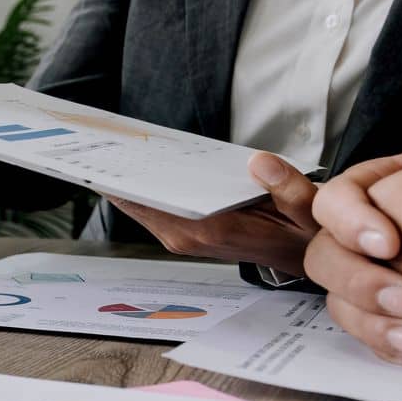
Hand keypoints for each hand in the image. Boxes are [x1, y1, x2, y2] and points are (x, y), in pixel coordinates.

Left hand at [109, 152, 316, 275]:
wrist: (302, 258)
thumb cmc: (302, 234)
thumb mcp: (310, 211)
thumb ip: (289, 188)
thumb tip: (259, 161)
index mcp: (211, 229)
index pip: (152, 203)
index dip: (122, 182)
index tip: (97, 160)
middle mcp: (189, 237)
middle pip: (137, 203)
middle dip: (114, 175)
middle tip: (90, 142)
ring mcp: (183, 238)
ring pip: (140, 206)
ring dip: (122, 182)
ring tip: (103, 147)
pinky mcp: (183, 234)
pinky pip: (150, 208)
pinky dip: (137, 189)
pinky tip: (131, 162)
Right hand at [306, 121, 401, 366]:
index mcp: (383, 190)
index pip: (336, 198)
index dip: (351, 221)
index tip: (389, 244)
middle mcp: (366, 235)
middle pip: (325, 256)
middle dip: (359, 281)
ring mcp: (372, 277)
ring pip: (340, 303)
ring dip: (371, 323)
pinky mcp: (386, 315)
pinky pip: (368, 335)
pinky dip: (388, 346)